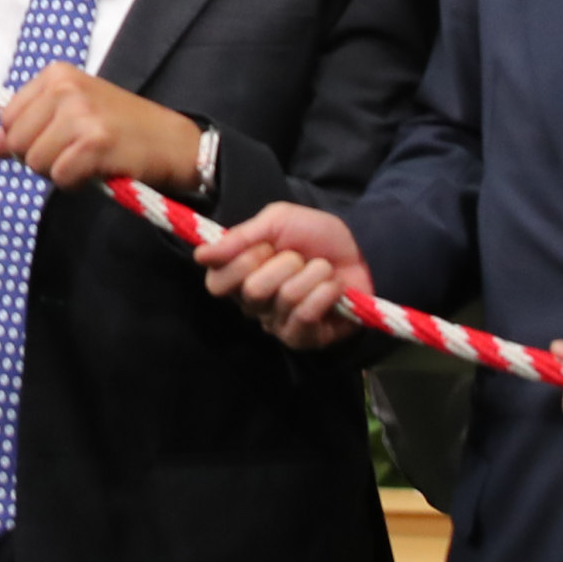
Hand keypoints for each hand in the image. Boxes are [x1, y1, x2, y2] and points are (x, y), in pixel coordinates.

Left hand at [0, 64, 200, 193]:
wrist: (173, 141)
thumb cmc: (121, 127)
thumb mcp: (71, 115)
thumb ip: (29, 125)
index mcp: (56, 74)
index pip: (8, 117)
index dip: (26, 138)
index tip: (57, 139)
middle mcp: (66, 87)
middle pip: (17, 141)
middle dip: (40, 157)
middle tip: (75, 153)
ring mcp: (81, 114)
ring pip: (35, 161)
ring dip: (58, 172)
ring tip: (88, 160)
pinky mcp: (95, 143)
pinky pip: (59, 176)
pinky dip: (75, 182)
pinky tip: (97, 170)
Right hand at [195, 201, 370, 350]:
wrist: (362, 246)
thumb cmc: (315, 235)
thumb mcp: (275, 221)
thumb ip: (238, 238)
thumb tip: (200, 255)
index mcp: (240, 278)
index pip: (216, 284)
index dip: (241, 262)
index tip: (265, 245)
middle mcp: (254, 307)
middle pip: (252, 291)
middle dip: (284, 264)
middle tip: (299, 256)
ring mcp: (279, 325)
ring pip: (283, 300)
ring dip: (311, 275)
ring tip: (323, 269)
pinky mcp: (306, 340)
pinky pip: (304, 318)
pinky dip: (324, 294)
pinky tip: (335, 288)